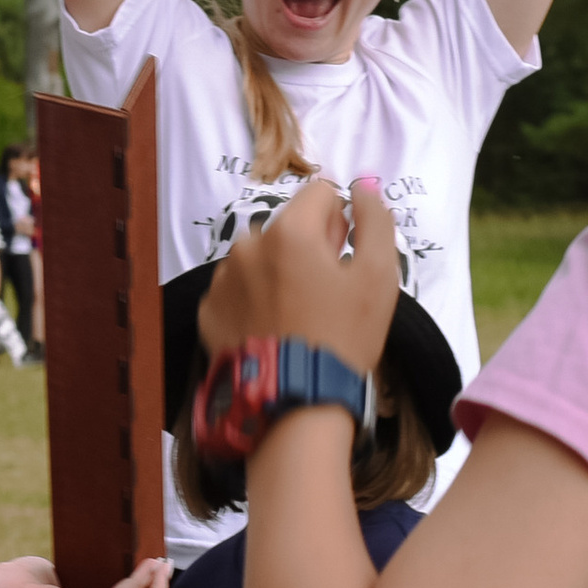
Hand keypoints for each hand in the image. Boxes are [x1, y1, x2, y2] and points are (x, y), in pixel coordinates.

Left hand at [196, 178, 395, 374]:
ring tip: (295, 315)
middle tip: (323, 294)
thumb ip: (375, 221)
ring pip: (258, 257)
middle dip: (307, 248)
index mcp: (288, 231)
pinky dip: (252, 300)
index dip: (339, 221)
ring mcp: (222, 279)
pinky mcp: (208, 310)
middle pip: (287, 227)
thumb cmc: (344, 337)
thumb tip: (364, 186)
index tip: (342, 257)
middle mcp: (247, 245)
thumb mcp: (379, 277)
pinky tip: (270, 329)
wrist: (296, 401)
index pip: (319, 194)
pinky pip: (236, 290)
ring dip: (277, 272)